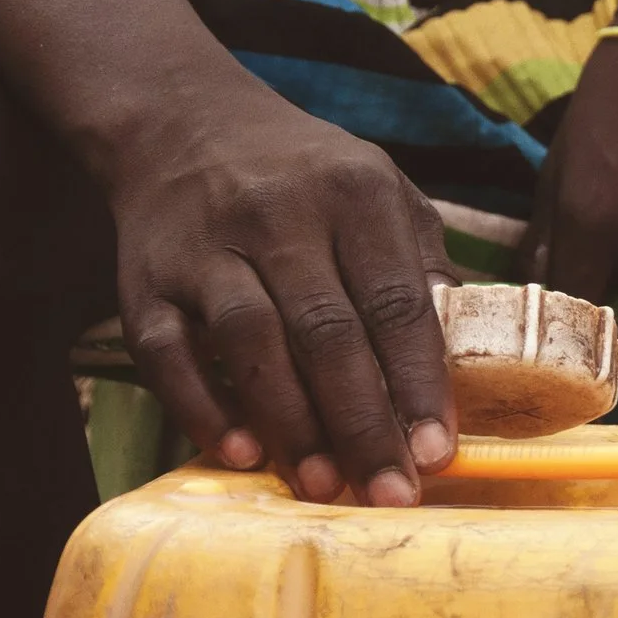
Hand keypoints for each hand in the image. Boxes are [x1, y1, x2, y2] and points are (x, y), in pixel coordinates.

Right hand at [109, 85, 457, 504]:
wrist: (183, 124)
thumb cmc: (305, 175)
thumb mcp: (379, 191)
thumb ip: (422, 265)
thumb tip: (473, 355)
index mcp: (355, 193)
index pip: (397, 300)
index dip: (418, 381)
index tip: (437, 450)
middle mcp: (280, 215)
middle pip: (328, 332)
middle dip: (363, 423)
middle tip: (389, 494)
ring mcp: (206, 247)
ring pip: (252, 343)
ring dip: (291, 423)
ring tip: (324, 486)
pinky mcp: (144, 280)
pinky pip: (168, 352)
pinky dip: (201, 406)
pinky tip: (238, 452)